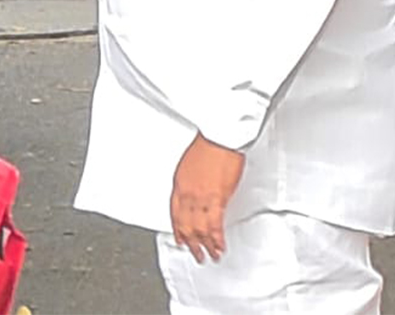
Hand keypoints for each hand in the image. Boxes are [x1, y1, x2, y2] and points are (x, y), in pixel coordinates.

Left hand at [171, 134, 244, 263]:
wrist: (219, 138)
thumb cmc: (208, 145)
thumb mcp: (189, 165)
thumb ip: (190, 182)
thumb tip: (194, 193)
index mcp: (179, 184)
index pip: (174, 213)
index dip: (178, 229)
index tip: (180, 239)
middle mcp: (187, 193)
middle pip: (186, 224)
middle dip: (191, 243)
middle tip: (196, 254)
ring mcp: (200, 197)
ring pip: (199, 228)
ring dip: (205, 245)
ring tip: (210, 256)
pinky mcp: (216, 199)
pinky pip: (213, 225)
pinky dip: (216, 239)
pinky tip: (219, 246)